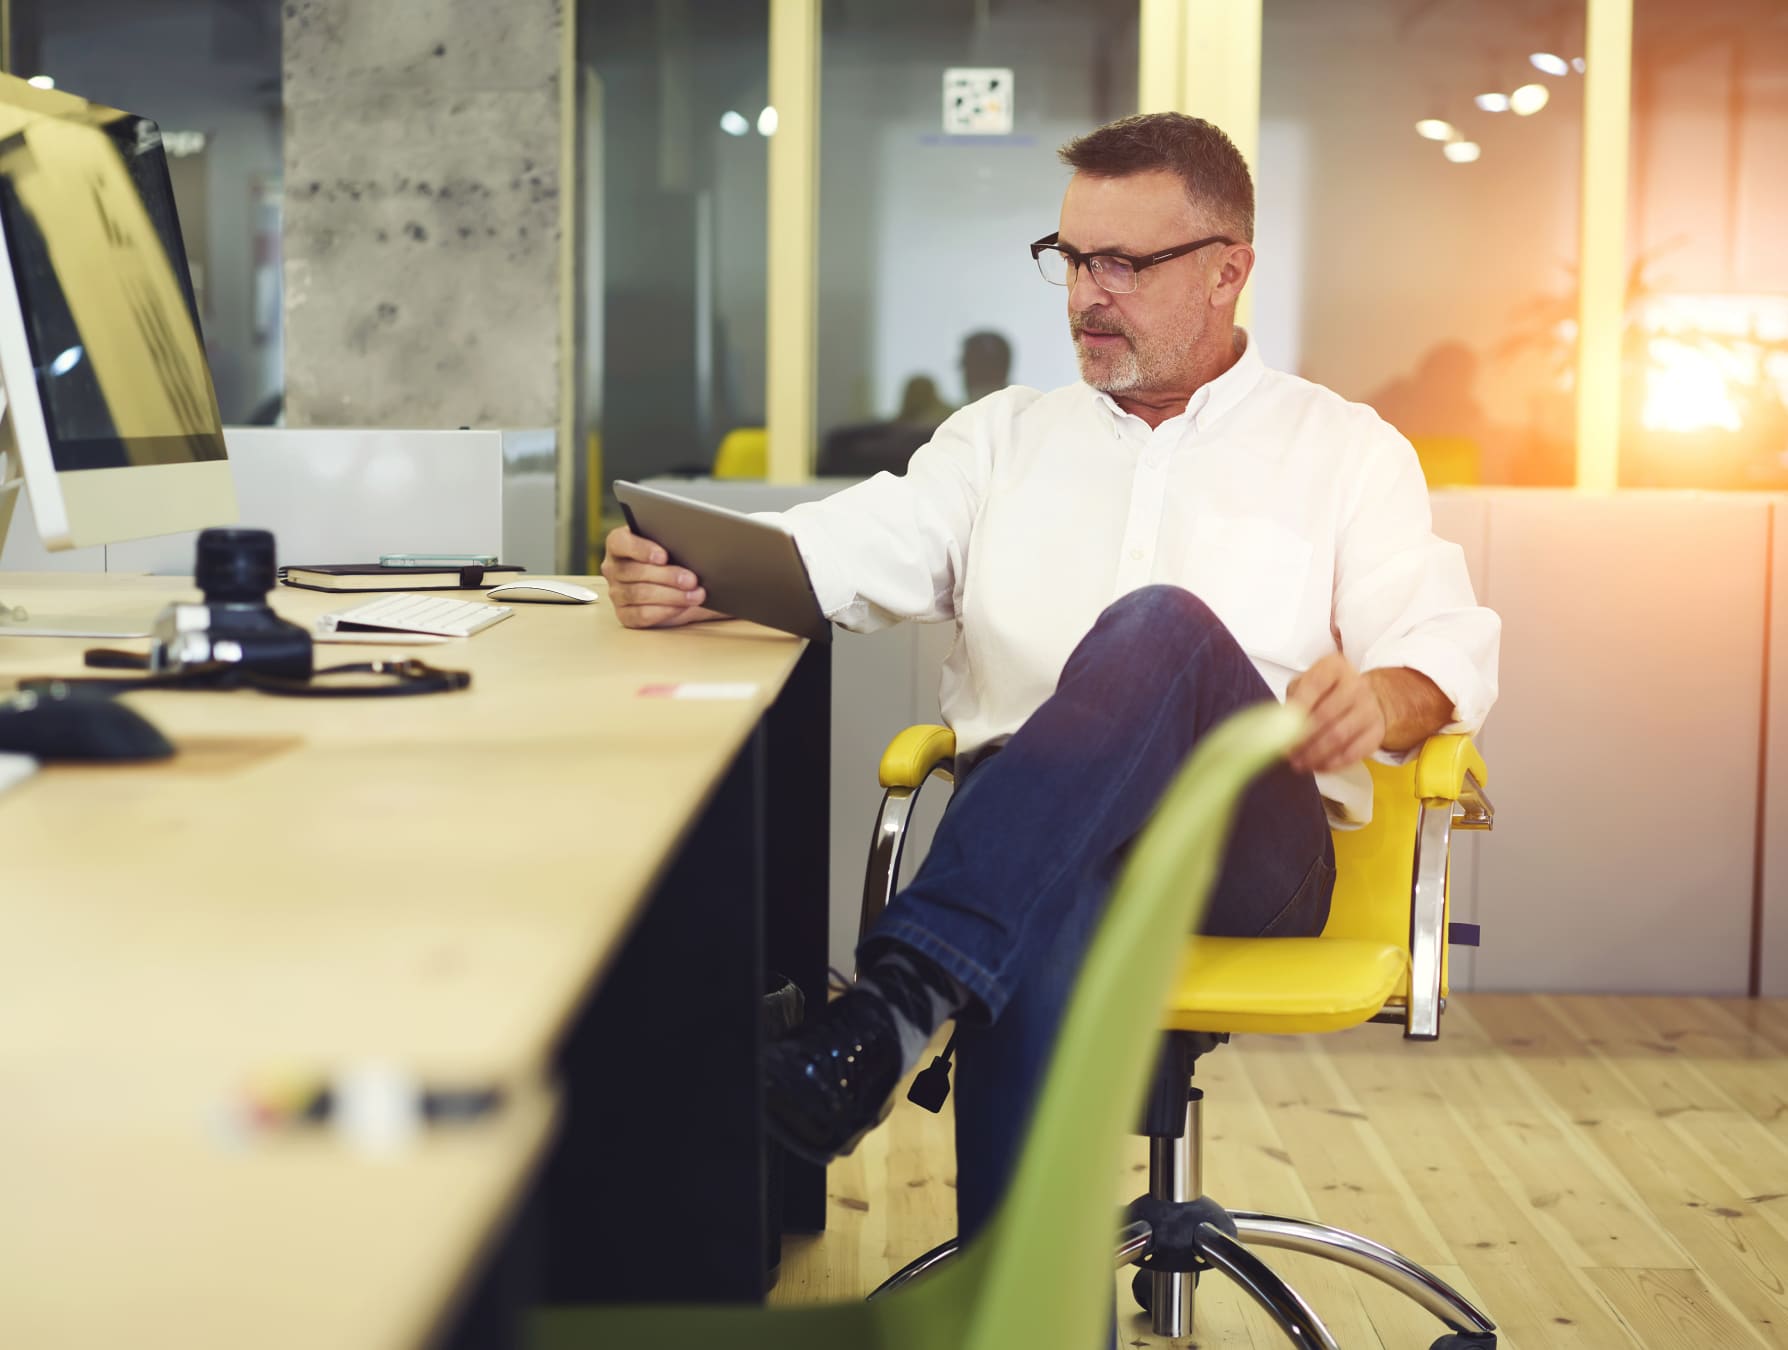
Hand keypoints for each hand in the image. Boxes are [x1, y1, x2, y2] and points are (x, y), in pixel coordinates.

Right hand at [599, 525, 725, 628]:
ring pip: (640, 594)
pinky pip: (641, 615)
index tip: (664, 556)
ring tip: (696, 594)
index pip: (620, 542)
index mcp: (619, 544)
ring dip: (672, 595)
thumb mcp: (674, 545)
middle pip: (634, 571)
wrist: (682, 585)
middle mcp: (613, 568)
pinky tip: (683, 606)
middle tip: (691, 579)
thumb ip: (674, 540)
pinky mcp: (625, 614)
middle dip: (667, 576)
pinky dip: (665, 611)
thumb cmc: (676, 558)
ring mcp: (616, 593)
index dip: (641, 549)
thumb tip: (693, 542)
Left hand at [1285, 654, 1386, 774]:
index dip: (1298, 707)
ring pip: (1339, 736)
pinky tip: (1317, 767)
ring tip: (1298, 763)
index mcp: (1334, 667)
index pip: (1314, 685)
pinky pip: (1353, 752)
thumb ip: (1292, 701)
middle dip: (1302, 738)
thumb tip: (1277, 726)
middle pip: (1326, 714)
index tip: (1281, 727)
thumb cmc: (1326, 692)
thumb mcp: (1305, 685)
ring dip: (1315, 754)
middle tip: (1286, 753)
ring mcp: (1369, 708)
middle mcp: (1356, 685)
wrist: (1366, 699)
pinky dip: (1332, 763)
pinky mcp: (1377, 732)